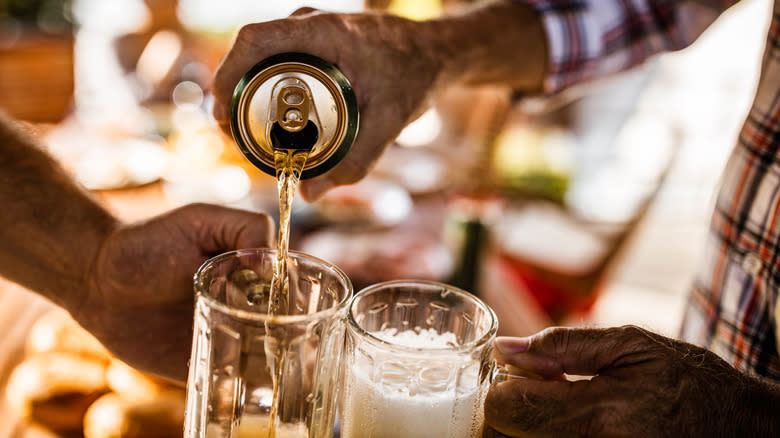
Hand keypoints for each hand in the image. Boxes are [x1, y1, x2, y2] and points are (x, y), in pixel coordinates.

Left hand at [69, 203, 272, 382]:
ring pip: (263, 358)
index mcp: (251, 273)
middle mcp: (243, 306)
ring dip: (273, 364)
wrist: (96, 279)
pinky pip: (228, 381)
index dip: (296, 299)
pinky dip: (241, 387)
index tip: (292, 305)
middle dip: (291, 335)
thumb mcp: (200, 220)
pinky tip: (246, 387)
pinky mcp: (200, 364)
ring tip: (270, 363)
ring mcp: (223, 337)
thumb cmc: (148, 242)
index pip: (289, 289)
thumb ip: (244, 229)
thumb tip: (275, 263)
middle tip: (284, 338)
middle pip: (284, 327)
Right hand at [212, 8, 444, 199]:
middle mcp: (311, 23)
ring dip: (246, 87)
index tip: (220, 112)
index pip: (254, 40)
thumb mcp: (390, 123)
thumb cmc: (416, 76)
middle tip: (231, 132)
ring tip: (244, 128)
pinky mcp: (316, 39)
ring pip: (262, 55)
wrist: (437, 52)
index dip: (226, 73)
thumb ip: (356, 162)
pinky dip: (265, 82)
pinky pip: (278, 57)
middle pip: (251, 50)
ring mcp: (312, 29)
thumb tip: (310, 194)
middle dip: (231, 90)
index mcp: (324, 32)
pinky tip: (267, 114)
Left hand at [485, 326, 778, 436]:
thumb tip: (506, 348)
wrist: (734, 425)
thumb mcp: (630, 344)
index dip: (500, 385)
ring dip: (525, 422)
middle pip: (506, 434)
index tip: (516, 371)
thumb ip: (563, 345)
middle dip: (509, 405)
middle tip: (537, 384)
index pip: (508, 408)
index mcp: (598, 413)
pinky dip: (545, 432)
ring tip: (557, 400)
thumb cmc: (684, 378)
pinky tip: (570, 417)